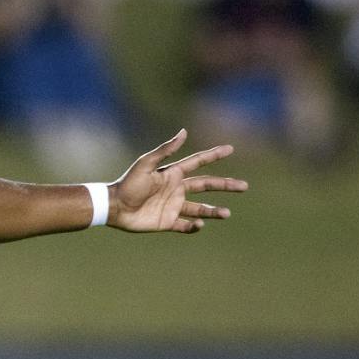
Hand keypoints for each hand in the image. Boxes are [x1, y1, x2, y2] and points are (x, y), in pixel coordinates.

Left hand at [107, 128, 248, 234]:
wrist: (114, 207)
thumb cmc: (128, 183)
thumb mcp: (146, 164)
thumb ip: (166, 150)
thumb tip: (184, 132)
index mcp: (173, 173)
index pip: (198, 162)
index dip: (214, 155)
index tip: (230, 148)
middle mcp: (176, 189)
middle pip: (206, 185)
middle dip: (225, 185)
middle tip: (244, 186)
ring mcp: (173, 206)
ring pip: (200, 208)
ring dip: (214, 211)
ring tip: (227, 213)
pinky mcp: (167, 222)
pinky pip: (185, 225)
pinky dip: (194, 227)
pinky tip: (200, 225)